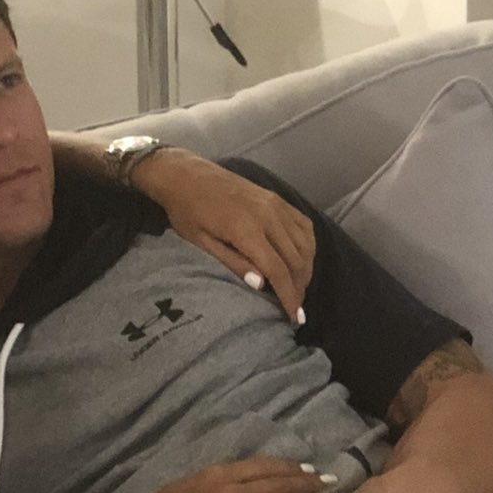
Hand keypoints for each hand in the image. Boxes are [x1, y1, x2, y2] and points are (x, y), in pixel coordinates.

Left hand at [130, 148, 315, 322]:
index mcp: (246, 229)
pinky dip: (307, 247)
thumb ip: (233, 263)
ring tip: (298, 289)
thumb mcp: (202, 243)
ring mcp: (275, 204)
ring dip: (306, 270)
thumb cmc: (187, 212)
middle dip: (299, 288)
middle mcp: (267, 215)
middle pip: (295, 260)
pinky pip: (303, 225)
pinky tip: (301, 261)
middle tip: (295, 309)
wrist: (186, 174)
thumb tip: (261, 286)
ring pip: (304, 244)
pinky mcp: (277, 198)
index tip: (295, 318)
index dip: (289, 297)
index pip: (277, 270)